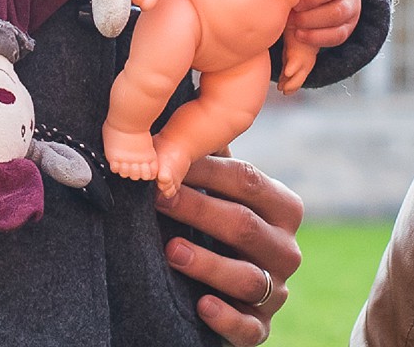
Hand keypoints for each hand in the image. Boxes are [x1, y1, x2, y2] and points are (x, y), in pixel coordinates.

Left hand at [155, 153, 302, 346]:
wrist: (230, 286)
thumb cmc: (219, 222)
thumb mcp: (221, 191)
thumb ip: (208, 161)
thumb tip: (174, 119)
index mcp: (283, 207)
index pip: (246, 180)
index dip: (204, 170)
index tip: (164, 161)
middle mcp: (286, 249)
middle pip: (244, 225)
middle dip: (198, 210)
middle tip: (157, 199)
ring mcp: (277, 290)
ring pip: (247, 277)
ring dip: (207, 263)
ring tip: (170, 250)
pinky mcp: (260, 326)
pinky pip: (249, 326)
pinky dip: (226, 317)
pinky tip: (201, 305)